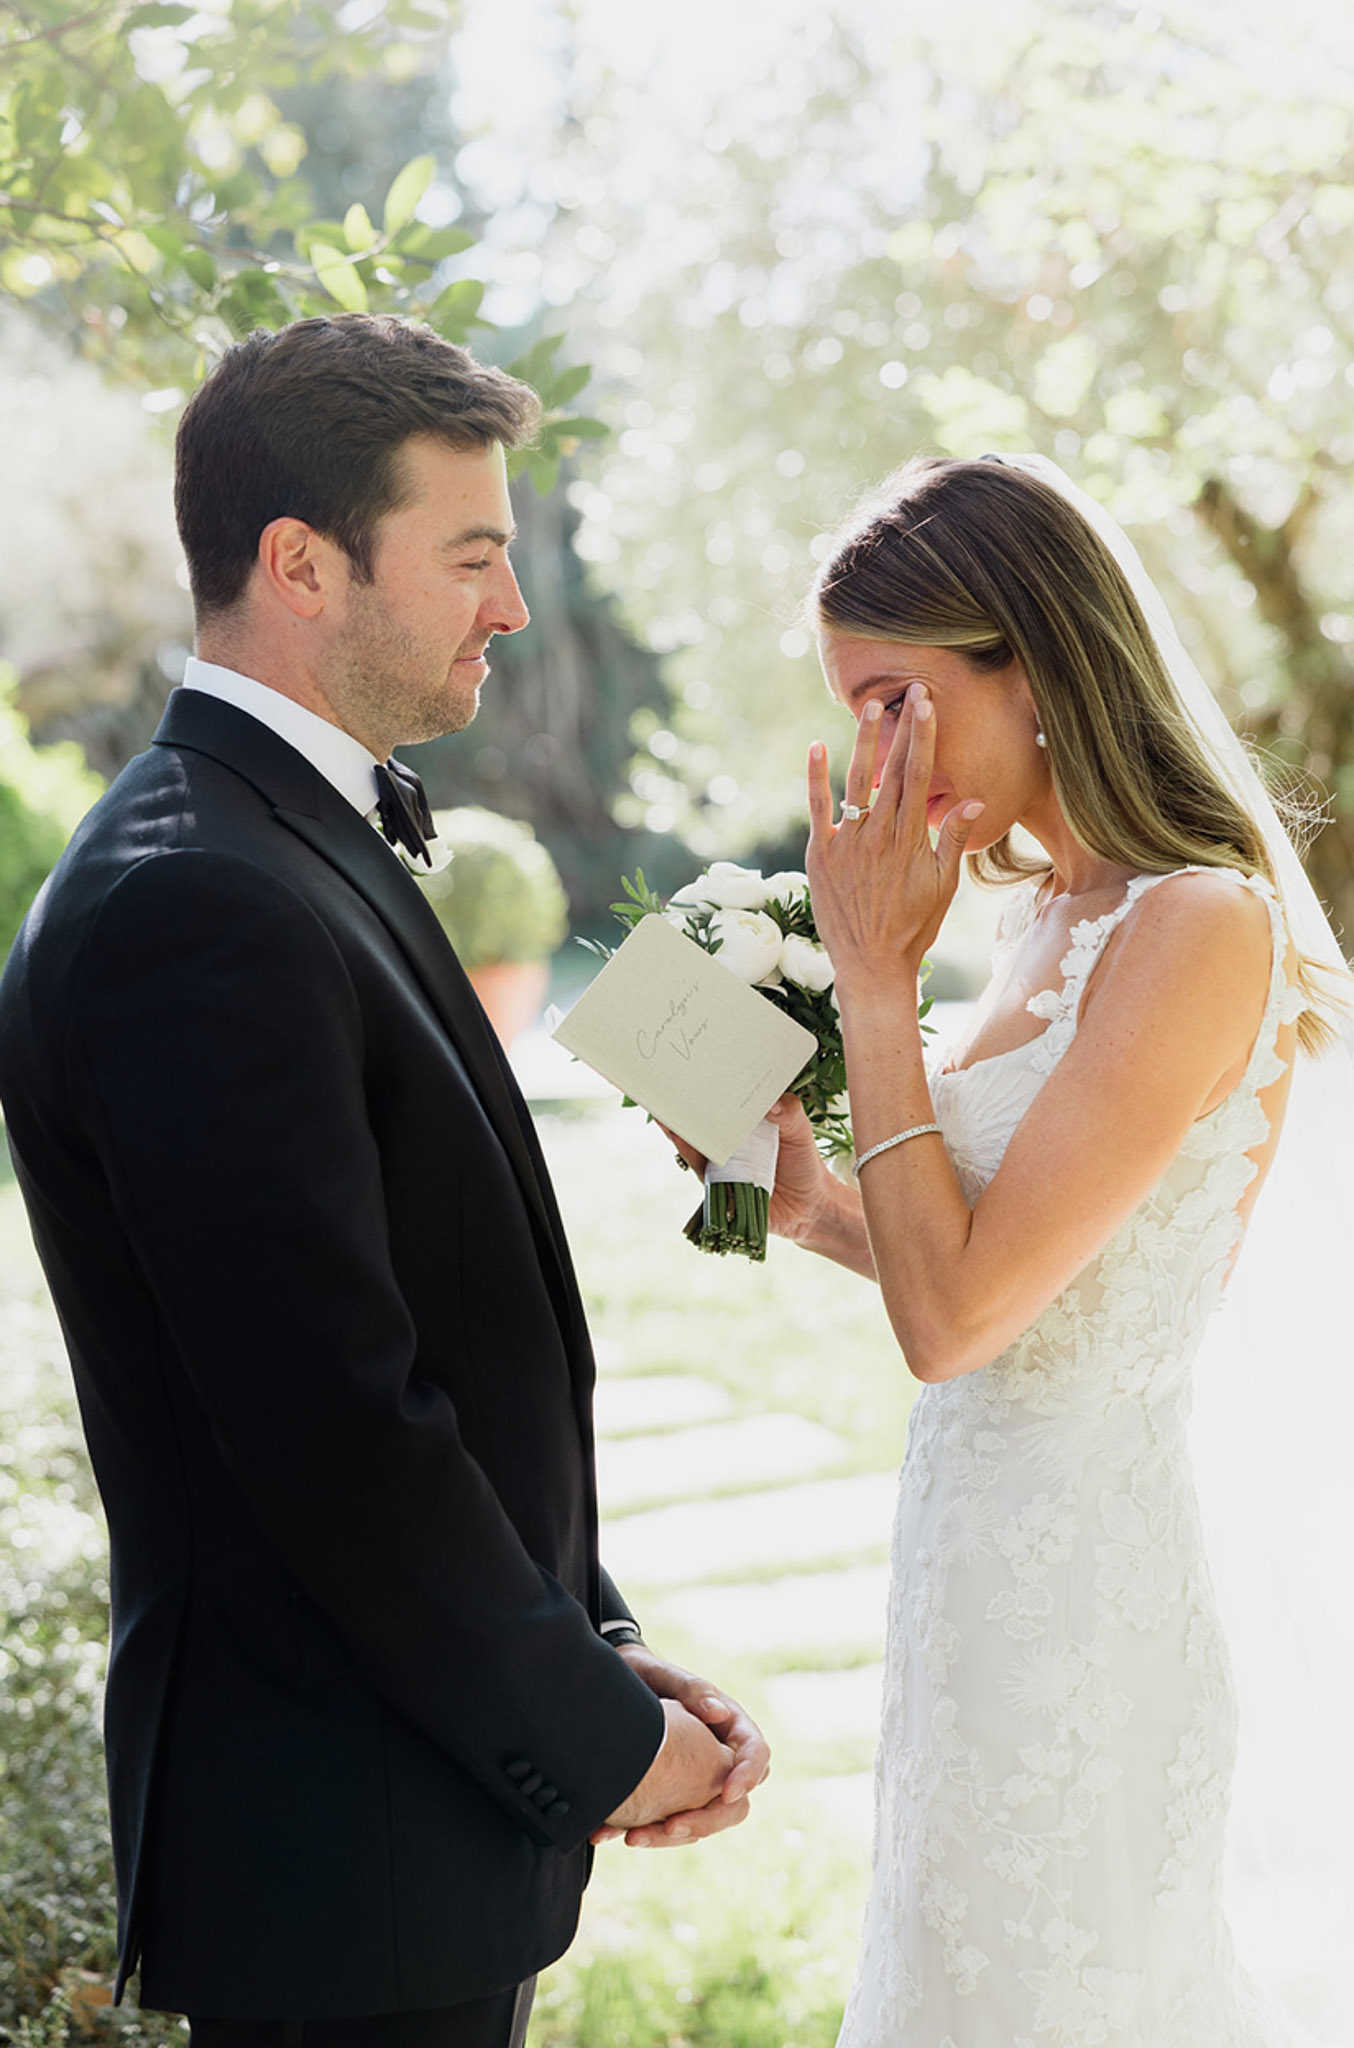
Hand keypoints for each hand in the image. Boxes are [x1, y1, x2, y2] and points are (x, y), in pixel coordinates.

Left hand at [594, 1644, 770, 1847]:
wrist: (615, 1689)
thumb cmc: (647, 1675)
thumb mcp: (666, 1676)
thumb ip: (693, 1690)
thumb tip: (719, 1712)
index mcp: (730, 1726)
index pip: (756, 1754)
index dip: (747, 1775)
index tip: (726, 1793)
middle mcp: (719, 1758)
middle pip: (735, 1802)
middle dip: (707, 1819)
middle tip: (673, 1826)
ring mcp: (698, 1783)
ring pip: (701, 1821)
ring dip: (670, 1835)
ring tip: (633, 1837)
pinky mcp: (673, 1799)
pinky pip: (669, 1825)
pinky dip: (643, 1834)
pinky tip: (609, 1833)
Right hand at [659, 1096, 834, 1247]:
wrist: (809, 1204)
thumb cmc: (802, 1163)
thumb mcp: (800, 1131)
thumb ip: (791, 1113)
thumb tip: (773, 1104)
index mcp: (744, 1128)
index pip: (720, 1106)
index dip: (705, 1091)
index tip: (691, 1073)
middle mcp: (728, 1146)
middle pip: (700, 1125)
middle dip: (682, 1109)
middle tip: (667, 1089)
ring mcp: (721, 1167)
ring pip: (694, 1147)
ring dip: (679, 1131)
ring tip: (664, 1113)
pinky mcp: (719, 1189)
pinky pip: (701, 1172)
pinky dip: (691, 1158)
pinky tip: (682, 1142)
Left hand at [806, 686, 983, 998]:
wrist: (871, 964)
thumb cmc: (912, 927)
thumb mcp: (943, 886)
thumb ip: (953, 841)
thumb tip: (972, 802)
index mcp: (912, 838)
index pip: (921, 777)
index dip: (924, 738)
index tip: (928, 706)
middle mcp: (880, 834)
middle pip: (893, 770)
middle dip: (901, 729)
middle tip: (908, 691)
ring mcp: (848, 842)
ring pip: (856, 782)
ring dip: (863, 742)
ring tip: (870, 708)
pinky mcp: (820, 855)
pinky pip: (817, 808)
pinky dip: (816, 777)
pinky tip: (816, 747)